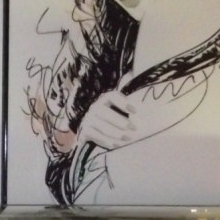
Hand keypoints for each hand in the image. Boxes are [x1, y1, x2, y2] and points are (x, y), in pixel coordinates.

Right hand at [76, 70, 208, 152]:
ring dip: (117, 134)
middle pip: (108, 114)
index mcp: (105, 99)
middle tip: (134, 129)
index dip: (123, 102)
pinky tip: (116, 145)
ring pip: (103, 127)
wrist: (90, 130)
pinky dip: (107, 141)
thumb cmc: (111, 118)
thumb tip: (132, 74)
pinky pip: (96, 136)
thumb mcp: (118, 107)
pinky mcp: (84, 132)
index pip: (112, 96)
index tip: (135, 111)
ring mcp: (88, 119)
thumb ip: (126, 97)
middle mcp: (95, 107)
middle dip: (122, 122)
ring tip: (128, 139)